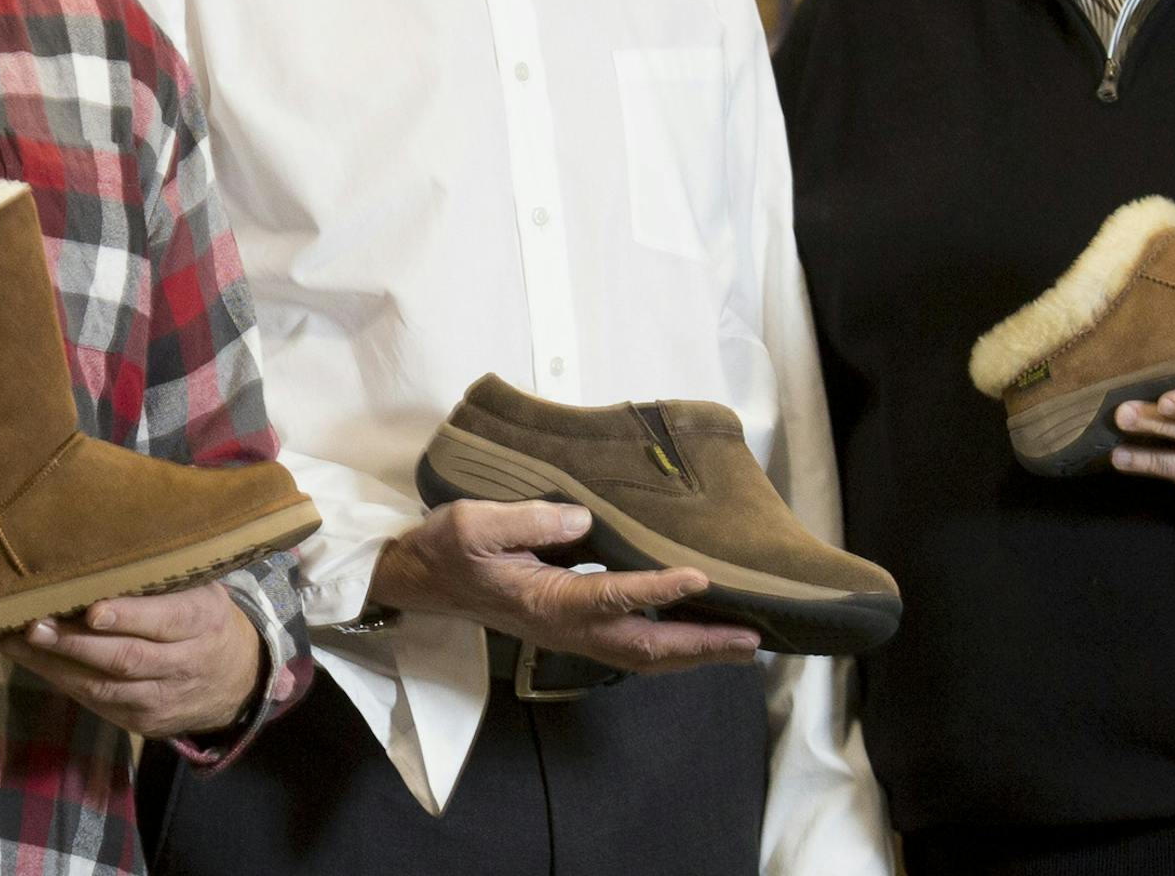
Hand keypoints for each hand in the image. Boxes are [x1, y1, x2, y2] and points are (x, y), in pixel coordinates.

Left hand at [0, 584, 261, 737]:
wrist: (236, 680)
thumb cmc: (203, 617)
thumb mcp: (200, 587)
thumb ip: (163, 572)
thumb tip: (105, 535)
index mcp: (203, 620)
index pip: (166, 620)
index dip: (129, 616)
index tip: (91, 609)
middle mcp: (185, 663)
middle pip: (127, 658)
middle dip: (76, 644)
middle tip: (34, 625)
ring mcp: (162, 698)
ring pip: (105, 687)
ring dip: (57, 666)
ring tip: (18, 644)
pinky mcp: (142, 722)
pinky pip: (98, 704)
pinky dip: (64, 683)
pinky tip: (35, 662)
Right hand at [368, 499, 760, 672]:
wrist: (423, 580)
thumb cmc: (447, 548)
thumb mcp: (475, 523)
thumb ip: (529, 519)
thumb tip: (584, 518)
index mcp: (545, 599)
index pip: (611, 595)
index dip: (658, 587)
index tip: (702, 576)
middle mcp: (565, 626)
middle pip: (644, 646)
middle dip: (699, 645)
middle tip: (752, 640)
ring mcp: (570, 634)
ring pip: (643, 655)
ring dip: (693, 653)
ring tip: (740, 646)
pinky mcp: (572, 629)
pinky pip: (631, 648)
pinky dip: (670, 649)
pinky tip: (695, 636)